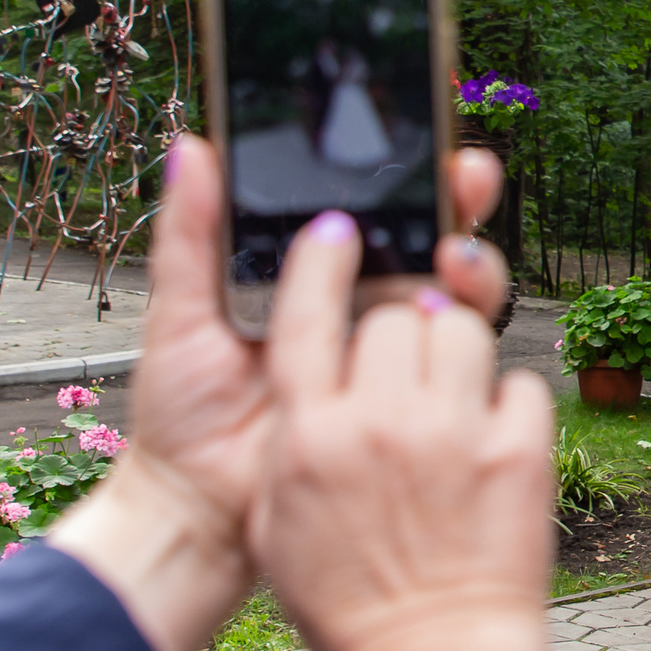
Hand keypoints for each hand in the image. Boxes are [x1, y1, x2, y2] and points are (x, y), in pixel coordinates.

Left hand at [46, 138, 511, 650]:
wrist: (195, 510)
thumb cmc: (182, 415)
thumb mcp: (180, 313)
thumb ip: (191, 232)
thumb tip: (192, 143)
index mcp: (310, 278)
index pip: (370, 209)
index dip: (403, 172)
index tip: (424, 139)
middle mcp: (360, 308)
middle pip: (427, 238)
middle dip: (460, 198)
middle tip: (465, 175)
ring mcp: (386, 356)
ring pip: (451, 291)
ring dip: (471, 260)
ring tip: (455, 252)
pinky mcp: (405, 404)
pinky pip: (449, 359)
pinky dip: (465, 327)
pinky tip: (451, 309)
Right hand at [252, 210, 555, 650]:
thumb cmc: (350, 601)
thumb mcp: (279, 520)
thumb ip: (290, 438)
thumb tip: (314, 380)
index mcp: (308, 433)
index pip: (305, 310)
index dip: (322, 259)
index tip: (339, 229)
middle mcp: (379, 421)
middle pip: (395, 312)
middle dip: (405, 318)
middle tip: (411, 352)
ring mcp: (454, 433)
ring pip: (463, 328)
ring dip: (460, 345)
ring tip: (454, 387)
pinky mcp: (520, 451)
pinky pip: (520, 381)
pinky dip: (509, 400)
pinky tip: (495, 433)